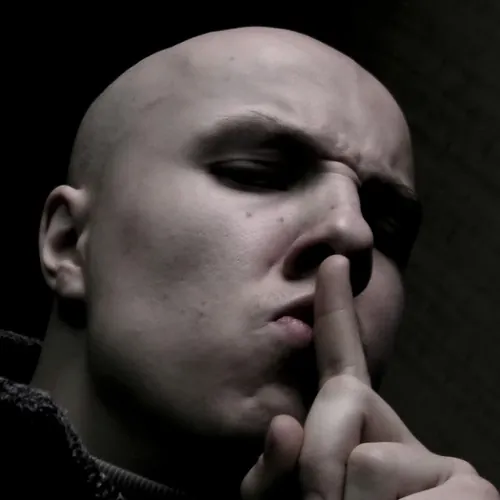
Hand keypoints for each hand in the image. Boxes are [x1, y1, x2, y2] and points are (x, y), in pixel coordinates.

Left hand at [241, 255, 498, 499]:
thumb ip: (277, 473)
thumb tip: (287, 423)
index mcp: (353, 433)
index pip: (340, 358)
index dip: (334, 309)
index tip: (330, 262)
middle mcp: (395, 434)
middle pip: (341, 403)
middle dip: (318, 464)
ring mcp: (443, 463)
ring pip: (367, 462)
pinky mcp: (474, 492)